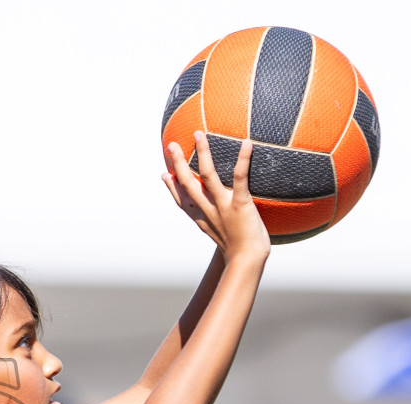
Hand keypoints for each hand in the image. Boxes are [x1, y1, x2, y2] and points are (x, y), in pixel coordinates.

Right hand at [162, 131, 269, 265]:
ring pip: (207, 175)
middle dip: (177, 164)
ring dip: (202, 153)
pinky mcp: (239, 204)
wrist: (247, 262)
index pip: (182, 201)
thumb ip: (227, 228)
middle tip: (171, 146)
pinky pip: (239, 178)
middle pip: (187, 184)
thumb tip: (236, 225)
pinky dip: (243, 160)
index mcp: (203, 220)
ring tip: (198, 134)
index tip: (164, 175)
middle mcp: (208, 211)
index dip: (172, 188)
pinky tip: (247, 143)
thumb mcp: (229, 240)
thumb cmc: (242, 254)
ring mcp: (222, 206)